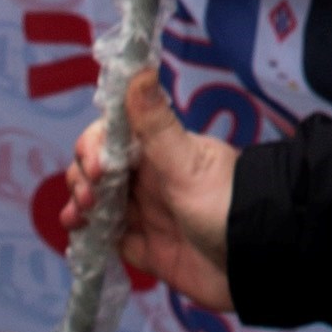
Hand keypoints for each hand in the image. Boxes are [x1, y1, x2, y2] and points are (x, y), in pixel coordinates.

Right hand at [68, 73, 237, 312]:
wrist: (254, 261)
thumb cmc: (226, 204)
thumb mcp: (187, 164)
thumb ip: (157, 125)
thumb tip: (139, 70)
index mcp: (158, 152)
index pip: (111, 137)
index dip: (93, 147)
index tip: (95, 168)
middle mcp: (149, 180)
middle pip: (97, 170)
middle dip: (81, 178)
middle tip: (88, 199)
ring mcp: (147, 215)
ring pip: (98, 203)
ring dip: (79, 206)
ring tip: (76, 219)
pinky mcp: (148, 250)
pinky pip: (108, 239)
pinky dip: (90, 236)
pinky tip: (81, 238)